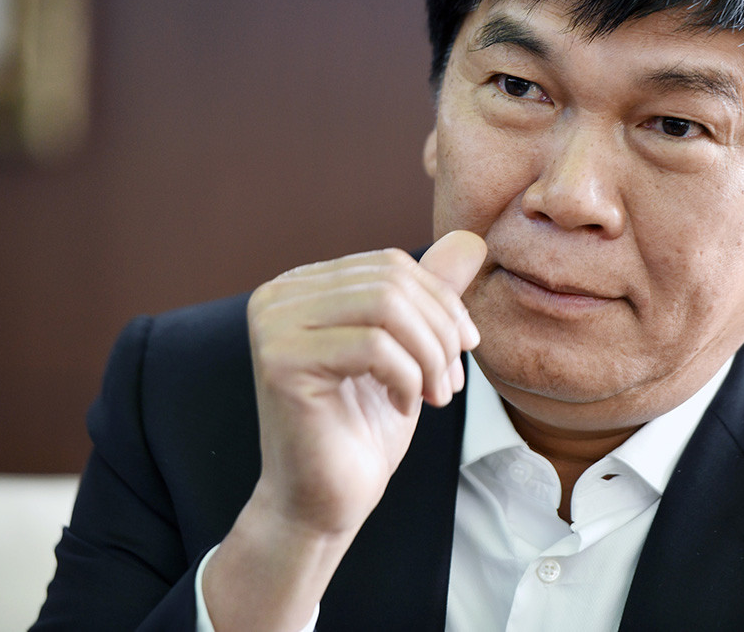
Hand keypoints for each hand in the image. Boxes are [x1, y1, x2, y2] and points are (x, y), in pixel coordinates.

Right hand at [204, 231, 485, 630]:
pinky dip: (407, 378)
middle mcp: (277, 296)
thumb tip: (471, 240)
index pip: (391, 265)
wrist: (324, 503)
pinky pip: (374, 346)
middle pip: (391, 282)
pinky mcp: (280, 362)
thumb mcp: (410, 350)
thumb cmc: (363, 427)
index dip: (440, 302)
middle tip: (451, 383)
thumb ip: (429, 294)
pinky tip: (405, 407)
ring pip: (386, 308)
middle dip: (439, 331)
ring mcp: (273, 326)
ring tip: (436, 395)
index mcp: (302, 286)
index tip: (463, 349)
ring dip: (429, 355)